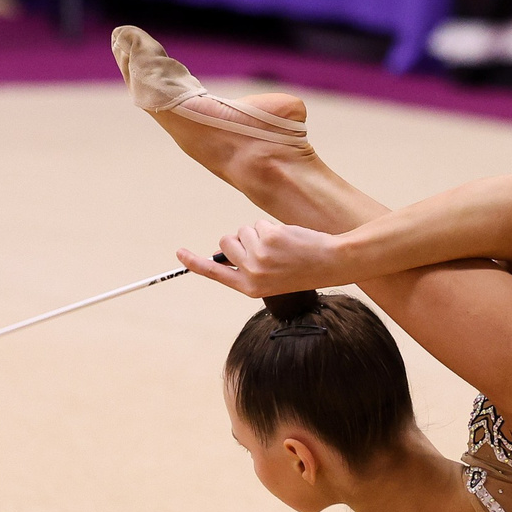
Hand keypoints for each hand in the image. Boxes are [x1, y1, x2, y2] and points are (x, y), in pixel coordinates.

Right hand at [179, 221, 353, 295]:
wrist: (332, 263)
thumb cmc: (303, 269)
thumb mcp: (273, 277)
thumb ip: (250, 266)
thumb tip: (228, 247)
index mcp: (250, 288)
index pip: (215, 274)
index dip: (195, 263)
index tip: (179, 252)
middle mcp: (251, 273)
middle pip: (227, 242)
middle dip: (240, 238)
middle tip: (265, 247)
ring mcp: (259, 256)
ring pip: (244, 230)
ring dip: (259, 232)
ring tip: (283, 246)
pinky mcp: (269, 238)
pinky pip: (259, 223)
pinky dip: (272, 227)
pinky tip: (289, 238)